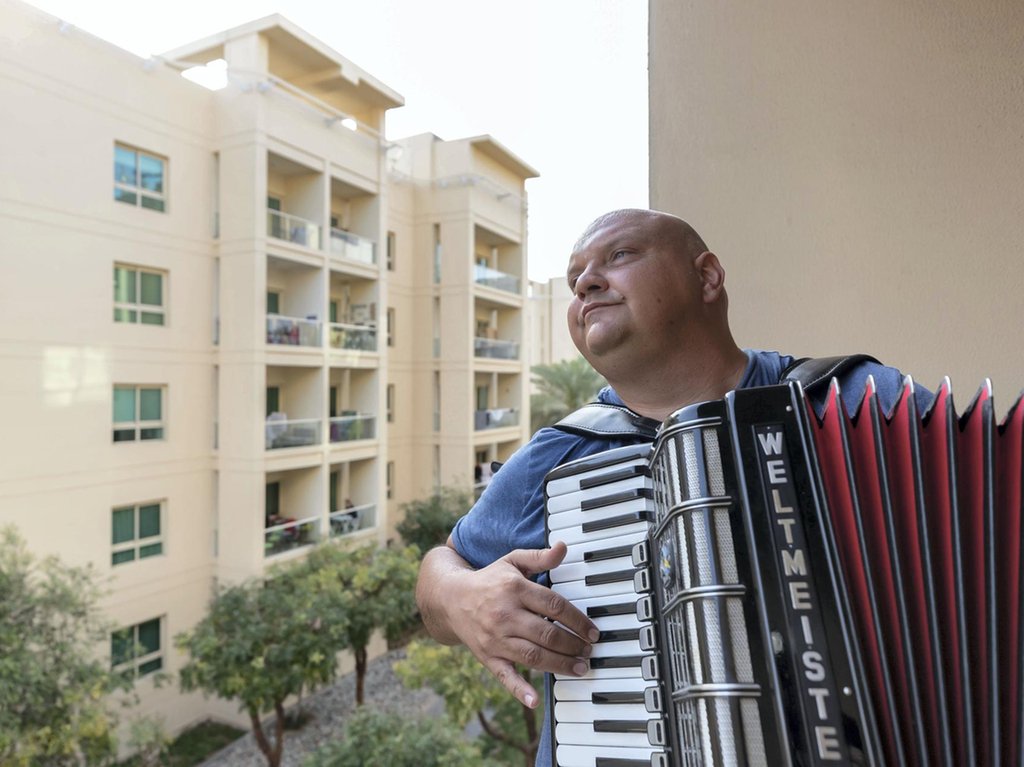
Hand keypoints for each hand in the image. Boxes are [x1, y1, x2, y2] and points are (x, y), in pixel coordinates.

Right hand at [446, 541, 598, 708]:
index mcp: (514, 589)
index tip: (592, 631)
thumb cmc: (490, 580)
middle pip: (546, 633)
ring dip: (559, 664)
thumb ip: (539, 557)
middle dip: (572, 645)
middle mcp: (505, 615)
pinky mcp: (488, 657)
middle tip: (589, 652)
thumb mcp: (512, 562)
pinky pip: (504, 676)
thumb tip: (563, 548)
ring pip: (532, 655)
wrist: (451, 599)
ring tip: (580, 668)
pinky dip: (519, 689)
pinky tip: (534, 701)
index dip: (577, 619)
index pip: (554, 605)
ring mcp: (496, 638)